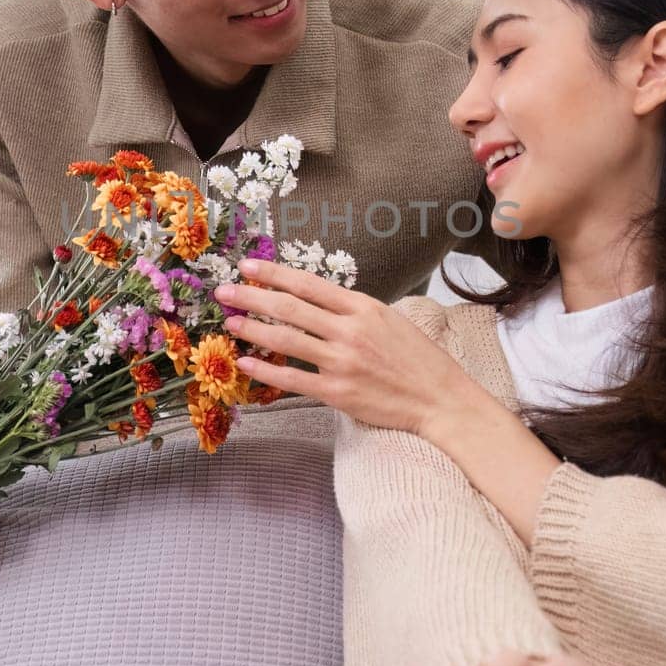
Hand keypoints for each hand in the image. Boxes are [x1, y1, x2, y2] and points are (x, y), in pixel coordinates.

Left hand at [215, 259, 489, 437]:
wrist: (440, 399)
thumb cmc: (418, 359)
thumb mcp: (390, 319)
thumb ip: (353, 310)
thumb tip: (317, 300)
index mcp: (363, 308)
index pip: (308, 284)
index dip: (273, 274)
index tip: (247, 266)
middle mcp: (350, 331)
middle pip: (290, 308)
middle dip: (252, 297)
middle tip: (224, 292)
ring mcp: (342, 363)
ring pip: (286, 341)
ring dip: (253, 330)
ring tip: (231, 322)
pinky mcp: (338, 393)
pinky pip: (293, 380)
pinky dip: (266, 371)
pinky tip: (246, 363)